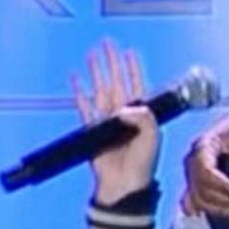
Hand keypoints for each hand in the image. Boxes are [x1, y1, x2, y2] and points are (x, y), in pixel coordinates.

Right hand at [72, 40, 157, 205]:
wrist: (123, 185)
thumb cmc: (142, 164)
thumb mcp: (151, 137)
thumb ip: (143, 118)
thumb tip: (124, 107)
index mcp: (142, 114)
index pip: (137, 84)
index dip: (133, 67)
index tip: (129, 50)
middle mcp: (125, 113)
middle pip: (117, 80)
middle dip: (112, 62)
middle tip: (107, 43)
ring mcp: (108, 120)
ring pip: (100, 89)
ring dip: (96, 72)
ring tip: (92, 54)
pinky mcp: (92, 130)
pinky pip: (84, 106)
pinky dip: (79, 92)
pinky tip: (77, 78)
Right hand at [180, 104, 228, 217]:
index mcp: (202, 147)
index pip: (205, 170)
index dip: (221, 184)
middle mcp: (192, 162)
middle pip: (200, 187)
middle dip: (222, 200)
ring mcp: (192, 174)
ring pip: (198, 198)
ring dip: (219, 209)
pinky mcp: (196, 183)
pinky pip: (197, 200)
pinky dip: (210, 210)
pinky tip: (225, 216)